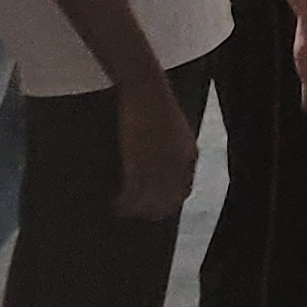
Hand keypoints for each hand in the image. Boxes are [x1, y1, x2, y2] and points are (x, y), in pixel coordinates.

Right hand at [115, 73, 197, 219]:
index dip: (170, 202)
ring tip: (123, 211)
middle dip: (154, 210)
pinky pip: (134, 191)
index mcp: (189, 155)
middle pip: (168, 198)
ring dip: (136, 209)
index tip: (158, 209)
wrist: (146, 91)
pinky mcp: (139, 161)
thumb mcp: (175, 132)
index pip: (184, 189)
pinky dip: (125, 202)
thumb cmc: (156, 107)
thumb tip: (163, 171)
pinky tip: (117, 205)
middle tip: (137, 216)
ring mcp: (159, 163)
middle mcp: (178, 163)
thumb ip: (173, 152)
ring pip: (150, 199)